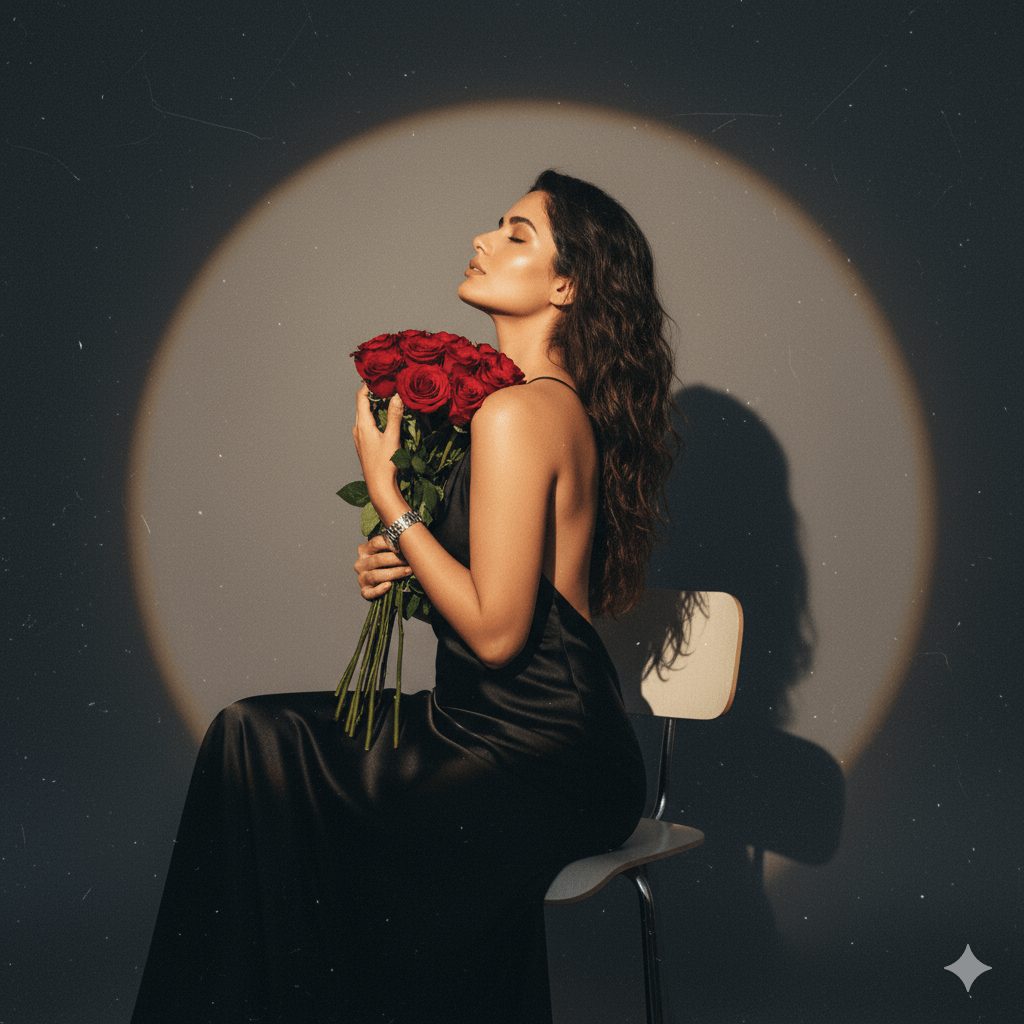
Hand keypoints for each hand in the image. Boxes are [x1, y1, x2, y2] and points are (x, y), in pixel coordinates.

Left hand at [352, 383, 403, 514]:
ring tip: (388, 396)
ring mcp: (359, 437)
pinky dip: (375, 416)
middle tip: (387, 383)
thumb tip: (397, 395)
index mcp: (362, 425)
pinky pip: (367, 424)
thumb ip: (395, 416)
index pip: (361, 397)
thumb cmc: (385, 464)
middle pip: (362, 404)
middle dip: (373, 393)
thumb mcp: (392, 438)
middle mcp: (358, 429)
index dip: (368, 384)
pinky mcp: (364, 444)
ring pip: (364, 414)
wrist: (378, 487)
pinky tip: (385, 417)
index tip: (379, 376)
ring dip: (374, 405)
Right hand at [353, 533, 413, 600]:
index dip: (391, 543)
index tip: (405, 545)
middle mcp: (360, 563)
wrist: (386, 583)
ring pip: (375, 575)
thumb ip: (393, 545)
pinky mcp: (365, 591)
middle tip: (410, 560)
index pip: (376, 543)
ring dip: (394, 573)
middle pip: (377, 559)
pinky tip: (389, 585)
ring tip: (408, 571)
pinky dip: (379, 590)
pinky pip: (369, 592)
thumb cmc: (390, 563)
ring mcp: (361, 578)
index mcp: (364, 550)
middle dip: (396, 559)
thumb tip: (409, 537)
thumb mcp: (388, 552)